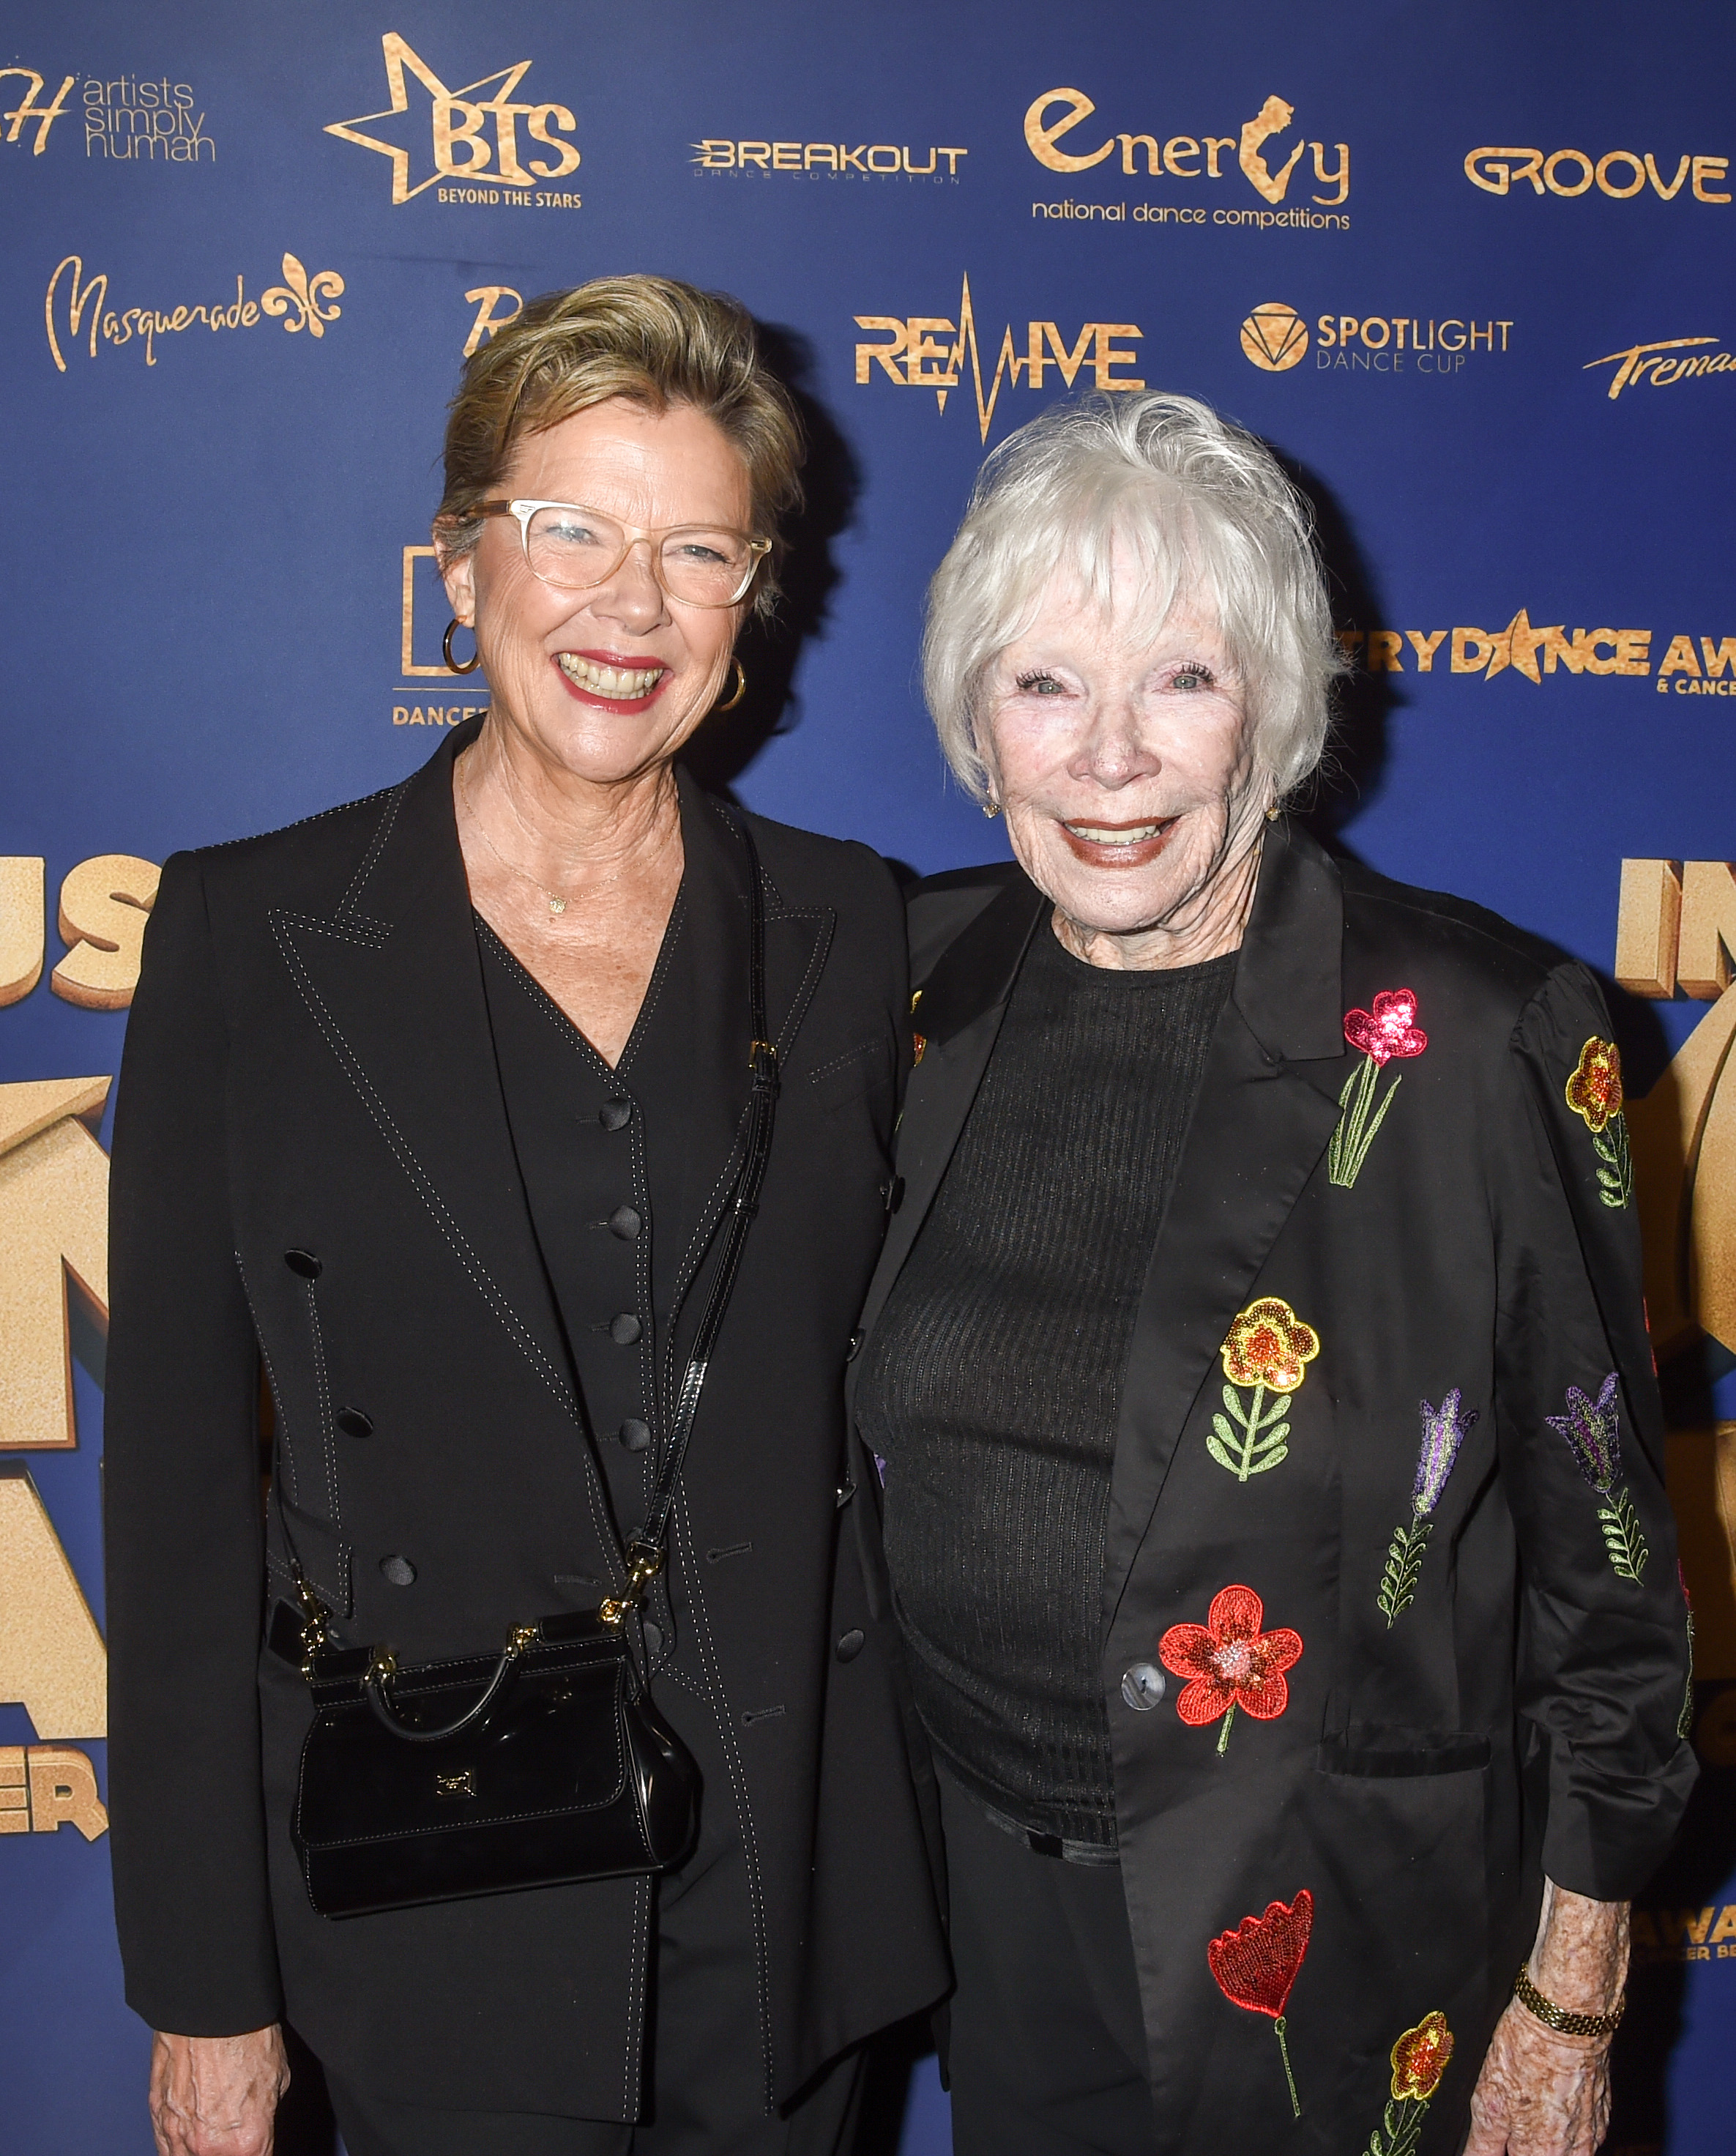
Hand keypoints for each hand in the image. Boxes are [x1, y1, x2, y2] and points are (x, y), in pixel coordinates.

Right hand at [148, 2027, 288, 2155]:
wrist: (211, 2007)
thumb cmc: (248, 2035)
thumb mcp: (277, 2079)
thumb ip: (264, 2115)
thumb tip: (258, 2122)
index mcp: (247, 2142)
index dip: (259, 2152)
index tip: (257, 2146)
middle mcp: (208, 2147)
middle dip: (230, 2150)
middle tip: (235, 2134)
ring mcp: (177, 2135)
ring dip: (200, 2149)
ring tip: (214, 2132)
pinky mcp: (156, 2117)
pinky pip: (166, 2147)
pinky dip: (177, 2145)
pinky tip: (188, 2137)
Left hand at [1465, 1878, 1624, 2155]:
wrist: (1567, 2014)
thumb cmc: (1527, 2050)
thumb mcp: (1490, 2098)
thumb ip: (1483, 2141)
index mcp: (1544, 2153)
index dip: (1498, 2151)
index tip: (1490, 2140)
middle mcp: (1574, 2152)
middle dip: (1520, 2144)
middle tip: (1506, 2123)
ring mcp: (1592, 2133)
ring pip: (1562, 2151)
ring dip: (1540, 2138)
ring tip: (1524, 2105)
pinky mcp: (1601, 2112)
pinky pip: (1578, 2133)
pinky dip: (1559, 2124)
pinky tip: (1544, 2097)